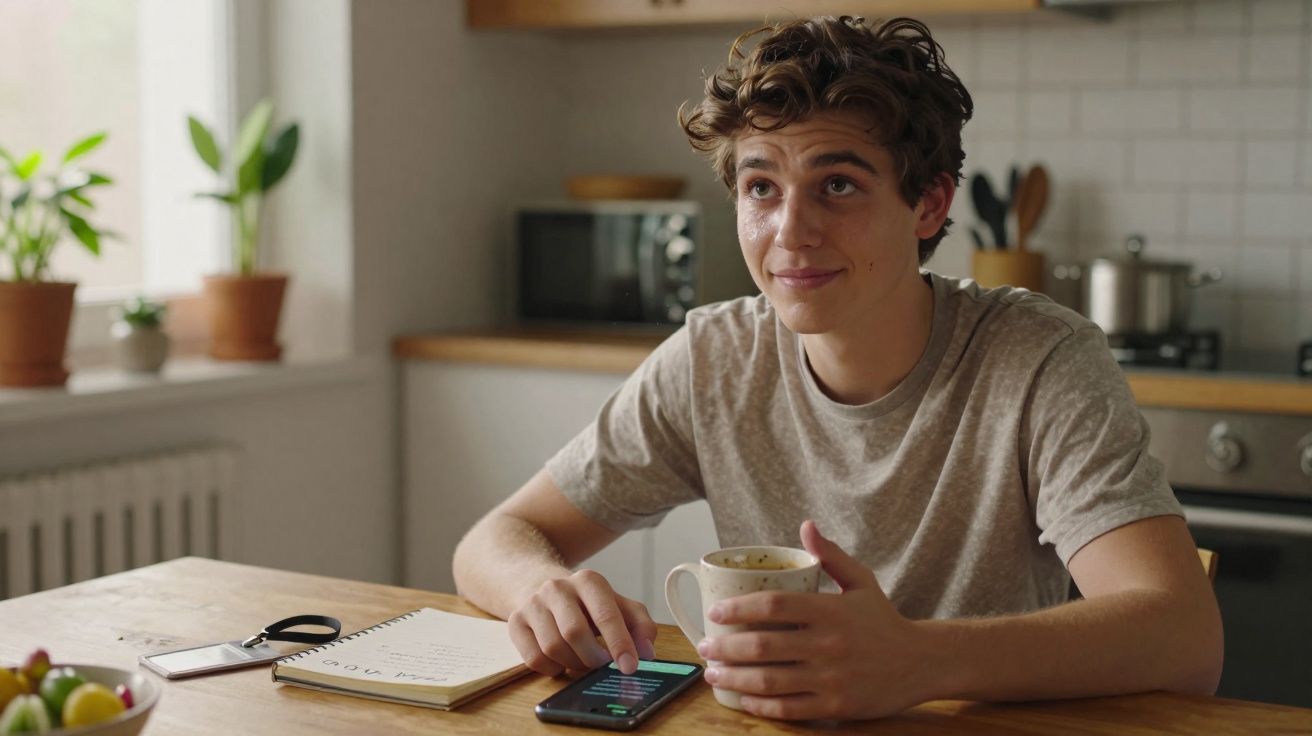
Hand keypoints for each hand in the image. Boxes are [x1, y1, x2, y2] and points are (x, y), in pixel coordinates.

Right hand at [508, 568, 656, 676]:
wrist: (541, 586)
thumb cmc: (587, 604)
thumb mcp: (618, 606)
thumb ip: (639, 625)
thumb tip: (647, 651)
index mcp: (588, 580)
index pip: (606, 614)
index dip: (620, 643)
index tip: (630, 666)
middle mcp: (557, 587)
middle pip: (574, 632)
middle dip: (593, 658)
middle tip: (603, 667)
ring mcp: (533, 604)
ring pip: (552, 648)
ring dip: (573, 664)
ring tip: (583, 661)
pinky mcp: (515, 622)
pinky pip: (533, 659)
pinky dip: (552, 668)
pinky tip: (561, 660)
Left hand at [696, 520, 938, 719]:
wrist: (922, 662)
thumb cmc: (884, 620)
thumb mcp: (862, 581)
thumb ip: (831, 555)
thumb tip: (806, 525)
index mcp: (830, 610)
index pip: (773, 605)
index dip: (738, 608)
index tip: (715, 612)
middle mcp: (829, 644)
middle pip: (764, 646)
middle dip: (725, 647)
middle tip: (705, 645)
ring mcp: (832, 678)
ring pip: (770, 681)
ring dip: (734, 678)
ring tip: (713, 672)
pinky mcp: (836, 706)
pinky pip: (789, 708)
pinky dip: (760, 705)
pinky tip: (743, 697)